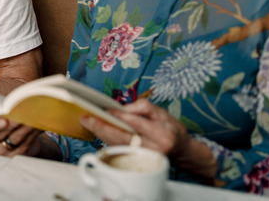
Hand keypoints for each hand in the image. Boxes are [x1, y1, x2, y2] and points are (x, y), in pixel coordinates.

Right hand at [0, 117, 44, 156]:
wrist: (17, 141)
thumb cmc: (6, 124)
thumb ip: (2, 113)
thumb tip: (13, 103)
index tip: (4, 120)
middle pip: (3, 134)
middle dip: (14, 123)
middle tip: (24, 113)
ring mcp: (5, 152)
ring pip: (16, 138)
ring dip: (26, 127)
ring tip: (33, 117)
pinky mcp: (18, 155)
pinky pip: (26, 142)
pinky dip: (33, 132)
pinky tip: (39, 124)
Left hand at [80, 98, 215, 177]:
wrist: (181, 151)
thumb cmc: (171, 129)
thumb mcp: (163, 113)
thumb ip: (144, 107)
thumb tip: (123, 108)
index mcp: (162, 134)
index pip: (137, 124)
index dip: (120, 116)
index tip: (104, 109)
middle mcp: (153, 148)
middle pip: (123, 137)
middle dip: (103, 127)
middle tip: (86, 117)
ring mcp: (145, 157)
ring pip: (118, 145)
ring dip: (101, 133)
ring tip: (87, 121)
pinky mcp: (138, 160)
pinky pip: (119, 148)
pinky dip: (107, 139)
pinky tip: (97, 130)